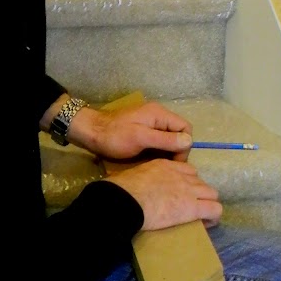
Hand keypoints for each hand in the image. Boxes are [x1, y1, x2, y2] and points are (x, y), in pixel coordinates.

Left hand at [66, 101, 191, 161]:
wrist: (91, 133)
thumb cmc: (115, 136)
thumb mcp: (140, 138)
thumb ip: (165, 139)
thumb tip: (188, 141)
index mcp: (159, 114)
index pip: (185, 128)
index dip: (184, 145)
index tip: (174, 161)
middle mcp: (158, 116)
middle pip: (178, 134)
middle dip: (176, 150)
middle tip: (166, 166)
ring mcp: (150, 123)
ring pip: (169, 139)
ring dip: (166, 152)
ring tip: (159, 166)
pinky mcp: (143, 131)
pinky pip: (159, 141)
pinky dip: (158, 151)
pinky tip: (151, 161)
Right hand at [105, 157, 221, 232]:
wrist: (126, 200)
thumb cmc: (121, 190)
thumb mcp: (131, 176)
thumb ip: (138, 179)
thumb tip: (124, 184)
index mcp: (164, 165)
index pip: (187, 170)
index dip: (187, 181)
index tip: (182, 192)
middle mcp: (180, 175)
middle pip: (201, 181)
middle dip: (199, 192)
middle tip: (191, 204)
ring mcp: (188, 190)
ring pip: (212, 193)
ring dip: (207, 203)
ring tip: (201, 215)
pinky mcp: (192, 207)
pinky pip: (214, 209)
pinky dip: (213, 216)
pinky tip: (208, 223)